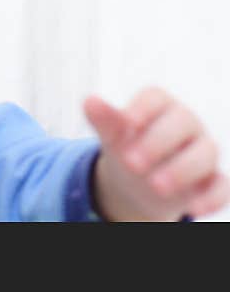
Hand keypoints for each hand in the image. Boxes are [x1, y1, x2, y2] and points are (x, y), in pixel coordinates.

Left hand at [85, 89, 229, 220]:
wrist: (137, 180)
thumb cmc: (126, 148)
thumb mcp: (112, 136)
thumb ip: (104, 120)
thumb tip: (90, 101)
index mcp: (159, 106)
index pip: (155, 97)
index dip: (143, 108)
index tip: (127, 122)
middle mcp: (186, 123)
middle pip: (183, 122)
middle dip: (157, 142)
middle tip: (131, 162)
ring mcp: (202, 151)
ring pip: (205, 153)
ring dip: (181, 170)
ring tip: (155, 186)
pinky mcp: (213, 180)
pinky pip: (222, 186)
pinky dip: (210, 198)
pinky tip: (192, 208)